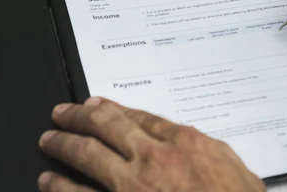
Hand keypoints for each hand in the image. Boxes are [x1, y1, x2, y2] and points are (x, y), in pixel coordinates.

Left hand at [37, 97, 264, 191]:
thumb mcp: (238, 173)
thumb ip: (209, 154)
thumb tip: (192, 143)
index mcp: (183, 143)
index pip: (139, 116)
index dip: (113, 108)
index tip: (96, 104)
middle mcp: (153, 158)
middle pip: (106, 126)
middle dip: (79, 117)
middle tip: (62, 113)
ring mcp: (130, 186)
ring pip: (87, 155)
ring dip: (63, 145)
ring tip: (49, 140)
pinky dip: (60, 187)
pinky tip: (48, 181)